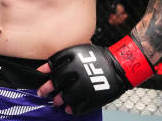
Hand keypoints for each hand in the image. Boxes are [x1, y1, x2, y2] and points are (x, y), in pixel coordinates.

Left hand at [37, 37, 153, 114]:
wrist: (121, 66)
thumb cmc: (99, 58)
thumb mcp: (79, 51)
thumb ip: (62, 58)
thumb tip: (45, 69)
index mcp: (74, 56)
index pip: (53, 65)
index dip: (45, 73)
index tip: (41, 77)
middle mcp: (78, 71)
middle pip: (56, 82)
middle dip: (47, 88)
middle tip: (43, 92)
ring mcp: (85, 85)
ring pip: (65, 96)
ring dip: (59, 100)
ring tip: (57, 101)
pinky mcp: (93, 98)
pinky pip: (77, 108)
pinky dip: (71, 109)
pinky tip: (69, 108)